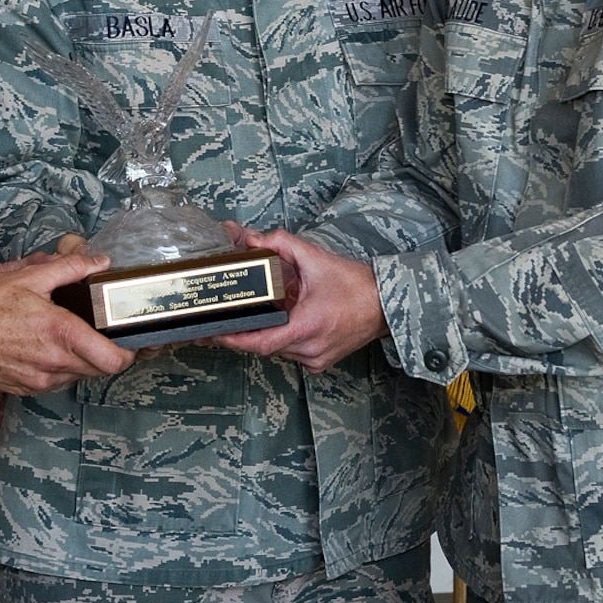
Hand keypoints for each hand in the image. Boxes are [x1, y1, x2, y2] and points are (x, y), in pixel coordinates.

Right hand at [0, 252, 134, 392]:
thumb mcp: (29, 277)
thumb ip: (70, 268)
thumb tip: (100, 262)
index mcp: (61, 333)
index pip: (113, 359)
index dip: (129, 353)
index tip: (131, 341)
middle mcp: (54, 364)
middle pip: (100, 370)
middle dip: (106, 353)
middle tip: (103, 333)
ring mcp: (38, 381)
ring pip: (77, 377)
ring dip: (82, 361)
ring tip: (70, 338)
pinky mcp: (23, 390)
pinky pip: (54, 383)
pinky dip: (59, 368)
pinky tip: (46, 349)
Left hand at [211, 226, 385, 372]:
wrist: (386, 305)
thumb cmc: (357, 286)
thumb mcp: (317, 259)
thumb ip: (283, 244)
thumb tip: (255, 239)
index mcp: (307, 326)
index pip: (261, 342)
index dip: (236, 339)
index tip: (216, 334)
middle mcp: (310, 349)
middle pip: (266, 346)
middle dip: (248, 332)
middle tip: (229, 319)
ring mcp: (316, 359)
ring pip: (278, 350)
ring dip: (268, 335)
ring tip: (260, 316)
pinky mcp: (321, 362)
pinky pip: (292, 353)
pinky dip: (285, 339)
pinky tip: (286, 324)